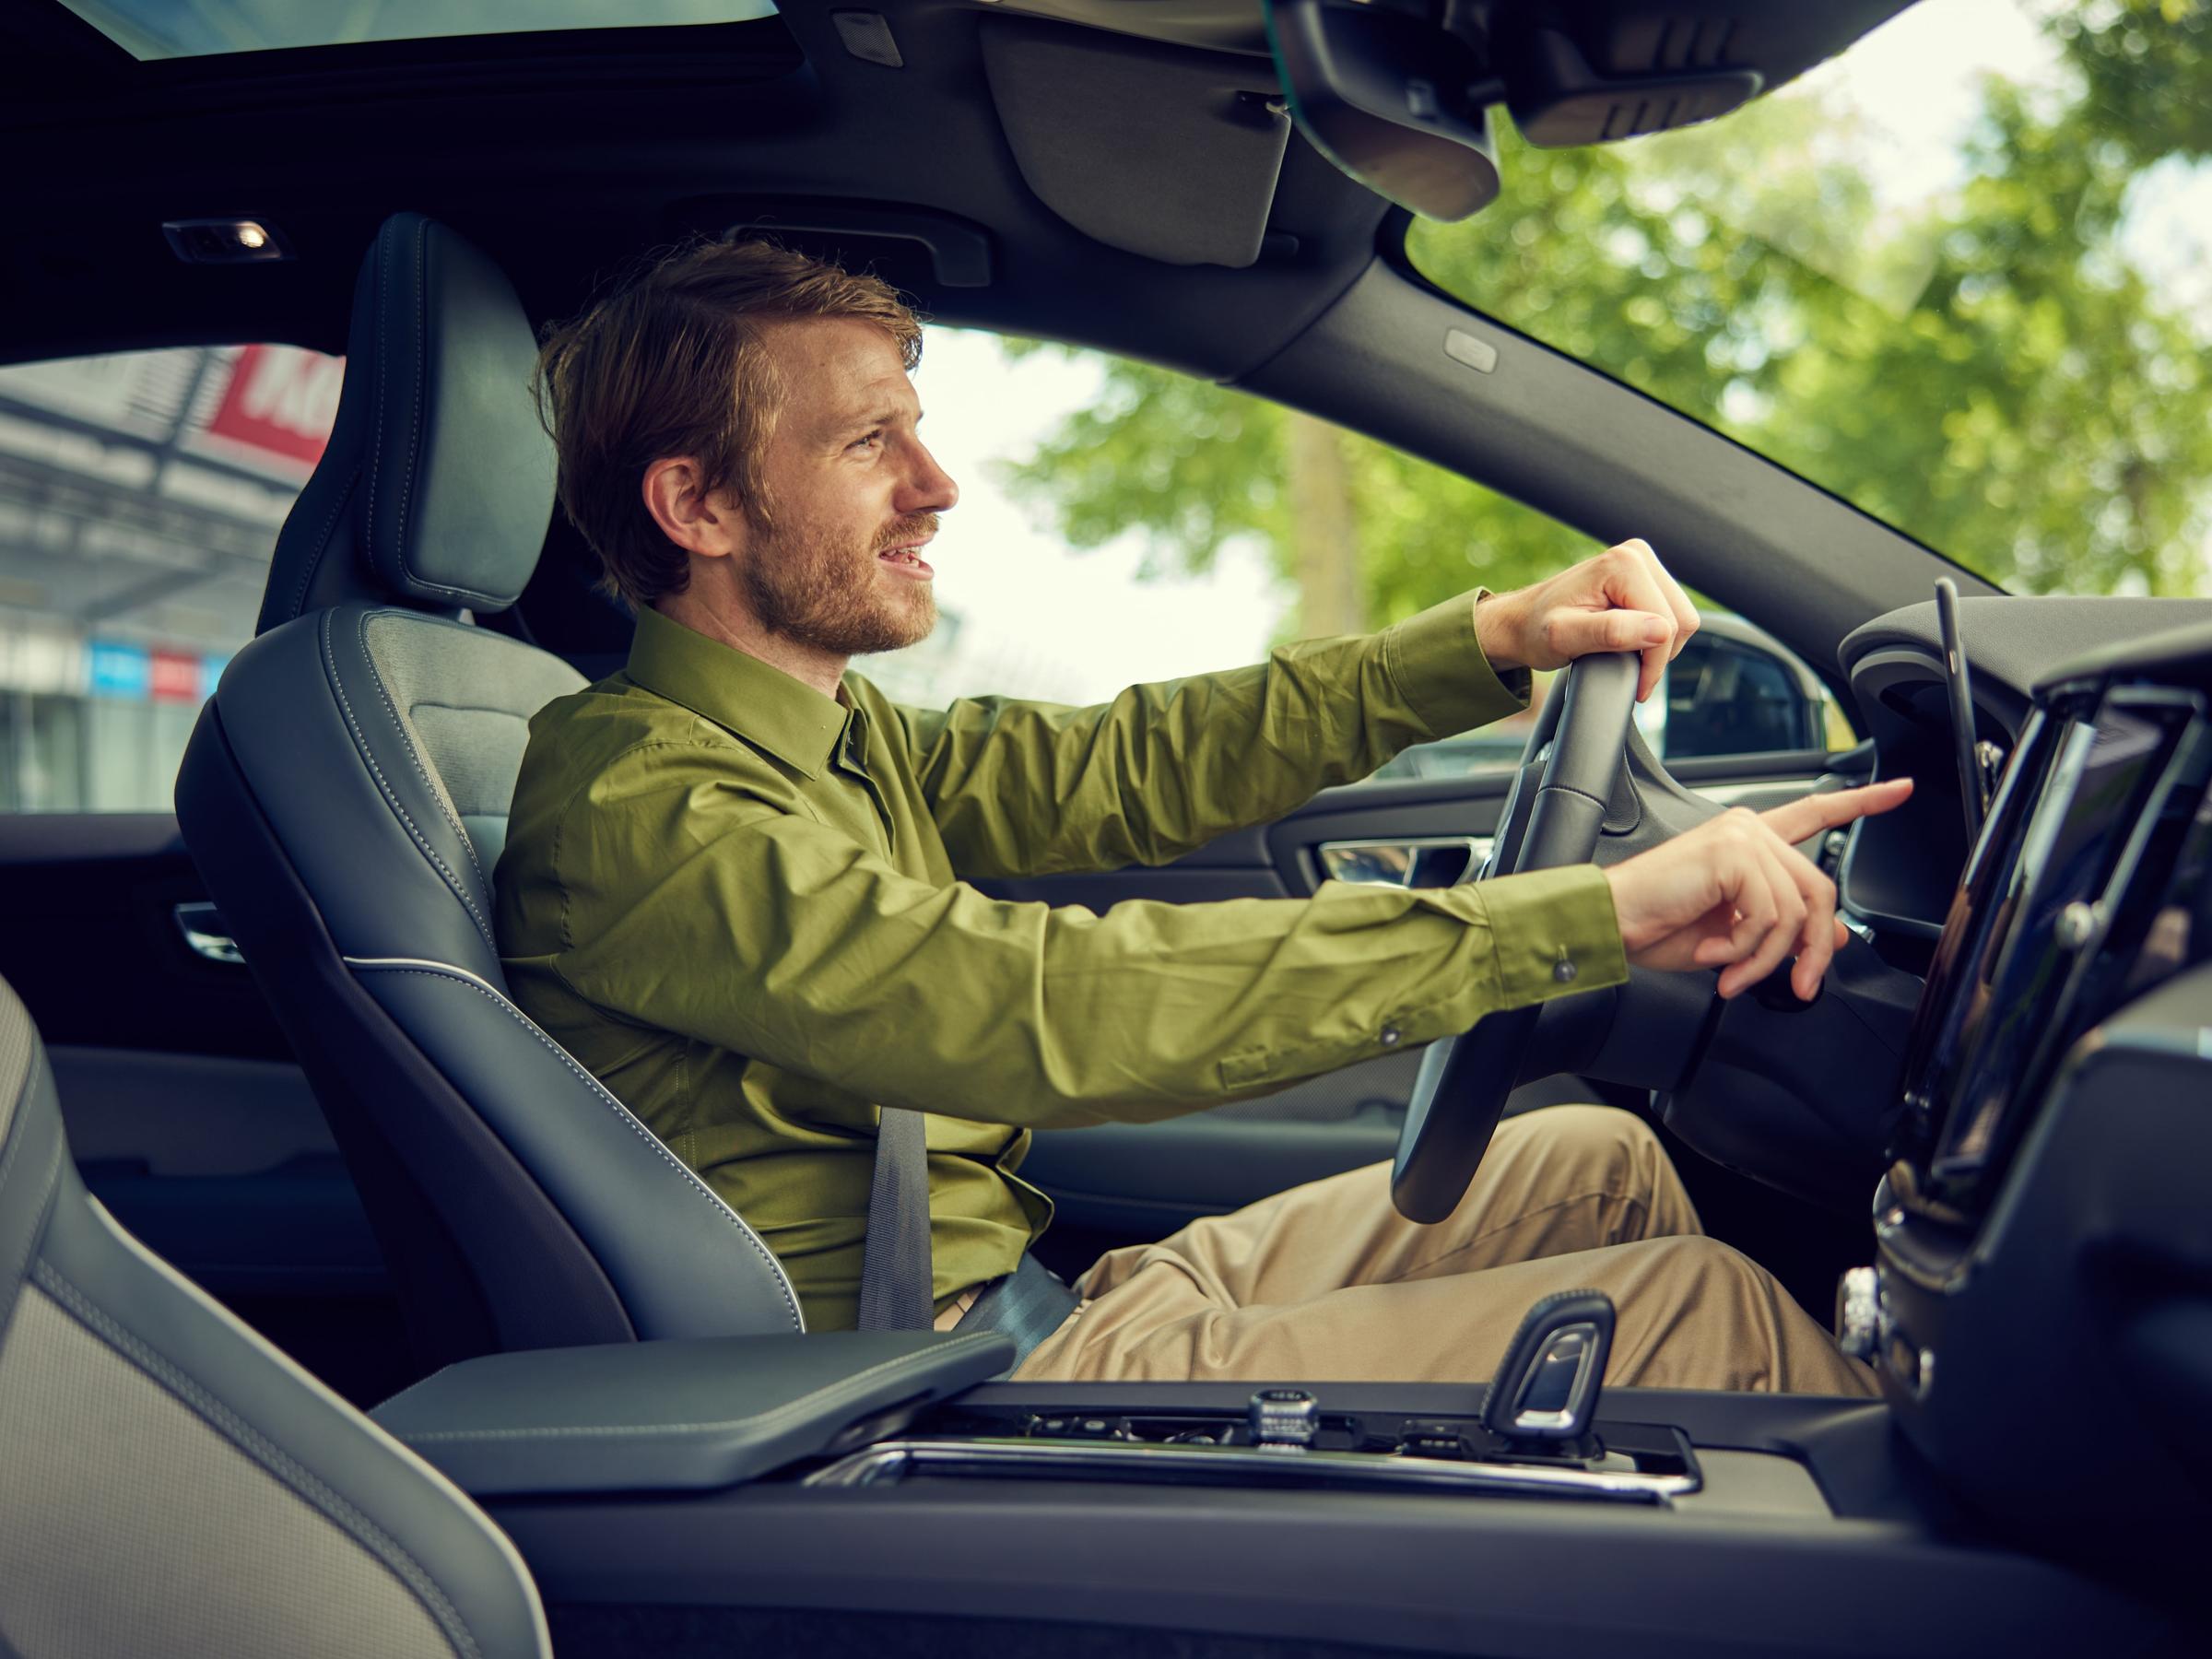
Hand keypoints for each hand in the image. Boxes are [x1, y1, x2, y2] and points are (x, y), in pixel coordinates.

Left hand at [1475, 539, 1699, 701]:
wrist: (1522, 622)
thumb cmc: (1536, 630)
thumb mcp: (1564, 638)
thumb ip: (1611, 633)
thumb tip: (1660, 630)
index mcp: (1623, 564)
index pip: (1667, 624)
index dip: (1653, 663)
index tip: (1634, 685)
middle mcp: (1636, 555)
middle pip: (1681, 619)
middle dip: (1658, 655)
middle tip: (1628, 673)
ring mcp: (1642, 563)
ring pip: (1682, 618)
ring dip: (1659, 648)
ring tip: (1625, 657)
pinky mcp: (1645, 577)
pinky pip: (1672, 614)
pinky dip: (1657, 638)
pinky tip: (1630, 644)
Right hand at [1602, 779, 1914, 1000]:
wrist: (1609, 922)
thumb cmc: (1656, 925)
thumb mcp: (1735, 935)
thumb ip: (1785, 927)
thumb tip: (1836, 936)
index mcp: (1748, 842)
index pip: (1814, 813)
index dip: (1861, 802)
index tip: (1900, 790)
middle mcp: (1748, 830)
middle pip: (1818, 891)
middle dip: (1811, 950)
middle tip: (1795, 986)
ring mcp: (1742, 838)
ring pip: (1795, 912)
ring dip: (1764, 958)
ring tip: (1728, 972)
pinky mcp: (1733, 855)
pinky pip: (1768, 917)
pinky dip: (1743, 950)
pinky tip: (1712, 954)